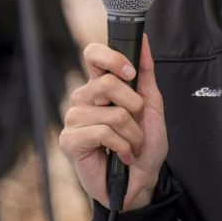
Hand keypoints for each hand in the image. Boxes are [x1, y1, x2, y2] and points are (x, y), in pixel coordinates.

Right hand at [59, 35, 166, 210]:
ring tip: (131, 144)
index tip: (131, 72)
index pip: (93, 54)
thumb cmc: (144, 144)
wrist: (141, 180)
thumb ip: (145, 72)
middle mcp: (84, 98)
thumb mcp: (151, 104)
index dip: (111, 57)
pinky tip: (122, 155)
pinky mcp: (70, 140)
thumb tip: (142, 39)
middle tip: (138, 122)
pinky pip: (103, 133)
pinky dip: (123, 146)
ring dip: (132, 133)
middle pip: (107, 83)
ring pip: (112, 113)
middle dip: (135, 106)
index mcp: (100, 86)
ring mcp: (74, 119)